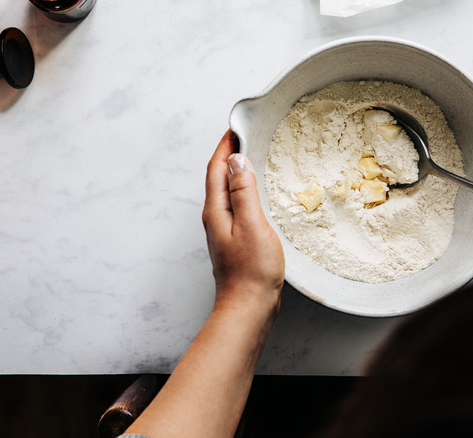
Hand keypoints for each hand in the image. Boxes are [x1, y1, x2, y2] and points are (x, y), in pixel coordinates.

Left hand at [202, 130, 284, 314]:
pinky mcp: (235, 240)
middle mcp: (215, 218)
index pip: (216, 168)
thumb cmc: (252, 270)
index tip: (236, 127)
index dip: (224, 145)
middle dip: (229, 154)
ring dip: (236, 172)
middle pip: (218, 177)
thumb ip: (243, 191)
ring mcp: (224, 230)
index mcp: (216, 210)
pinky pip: (236, 206)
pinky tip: (257, 193)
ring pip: (227, 192)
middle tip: (247, 136)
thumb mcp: (252, 224)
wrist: (249, 307)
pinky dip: (244, 191)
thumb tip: (236, 160)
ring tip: (253, 157)